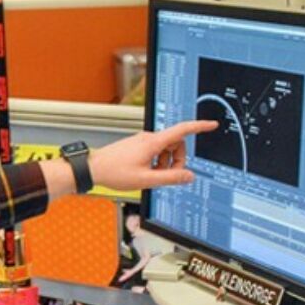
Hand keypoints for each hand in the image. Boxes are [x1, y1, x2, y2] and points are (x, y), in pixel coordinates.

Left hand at [86, 119, 217, 191]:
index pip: (181, 130)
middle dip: (177, 160)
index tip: (211, 124)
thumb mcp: (146, 180)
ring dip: (165, 163)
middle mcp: (147, 138)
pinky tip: (145, 173)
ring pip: (164, 150)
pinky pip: (154, 152)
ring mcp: (141, 141)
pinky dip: (156, 162)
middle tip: (167, 175)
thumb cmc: (114, 172)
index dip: (199, 127)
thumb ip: (170, 179)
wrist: (93, 169)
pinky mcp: (136, 146)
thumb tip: (189, 176)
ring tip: (152, 176)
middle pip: (175, 144)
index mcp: (152, 142)